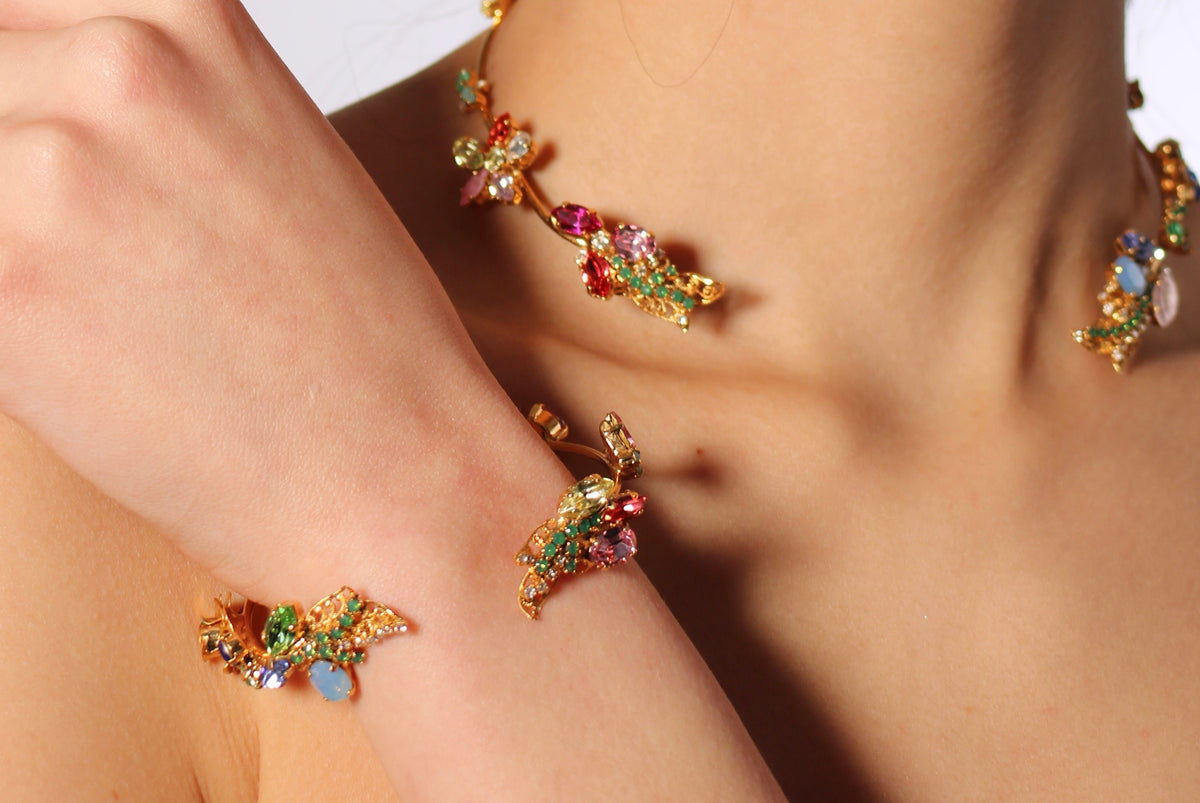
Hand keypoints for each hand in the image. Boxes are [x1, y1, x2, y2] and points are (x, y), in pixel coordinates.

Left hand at [0, 1, 546, 599]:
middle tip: (88, 254)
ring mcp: (54, 162)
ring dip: (1, 244)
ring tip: (89, 307)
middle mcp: (117, 58)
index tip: (36, 148)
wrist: (395, 471)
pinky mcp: (0, 278)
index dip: (17, 92)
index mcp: (186, 6)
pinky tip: (72, 352)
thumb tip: (28, 122)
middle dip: (7, 170)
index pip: (10, 14)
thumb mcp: (258, 148)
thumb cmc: (353, 337)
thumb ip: (130, 101)